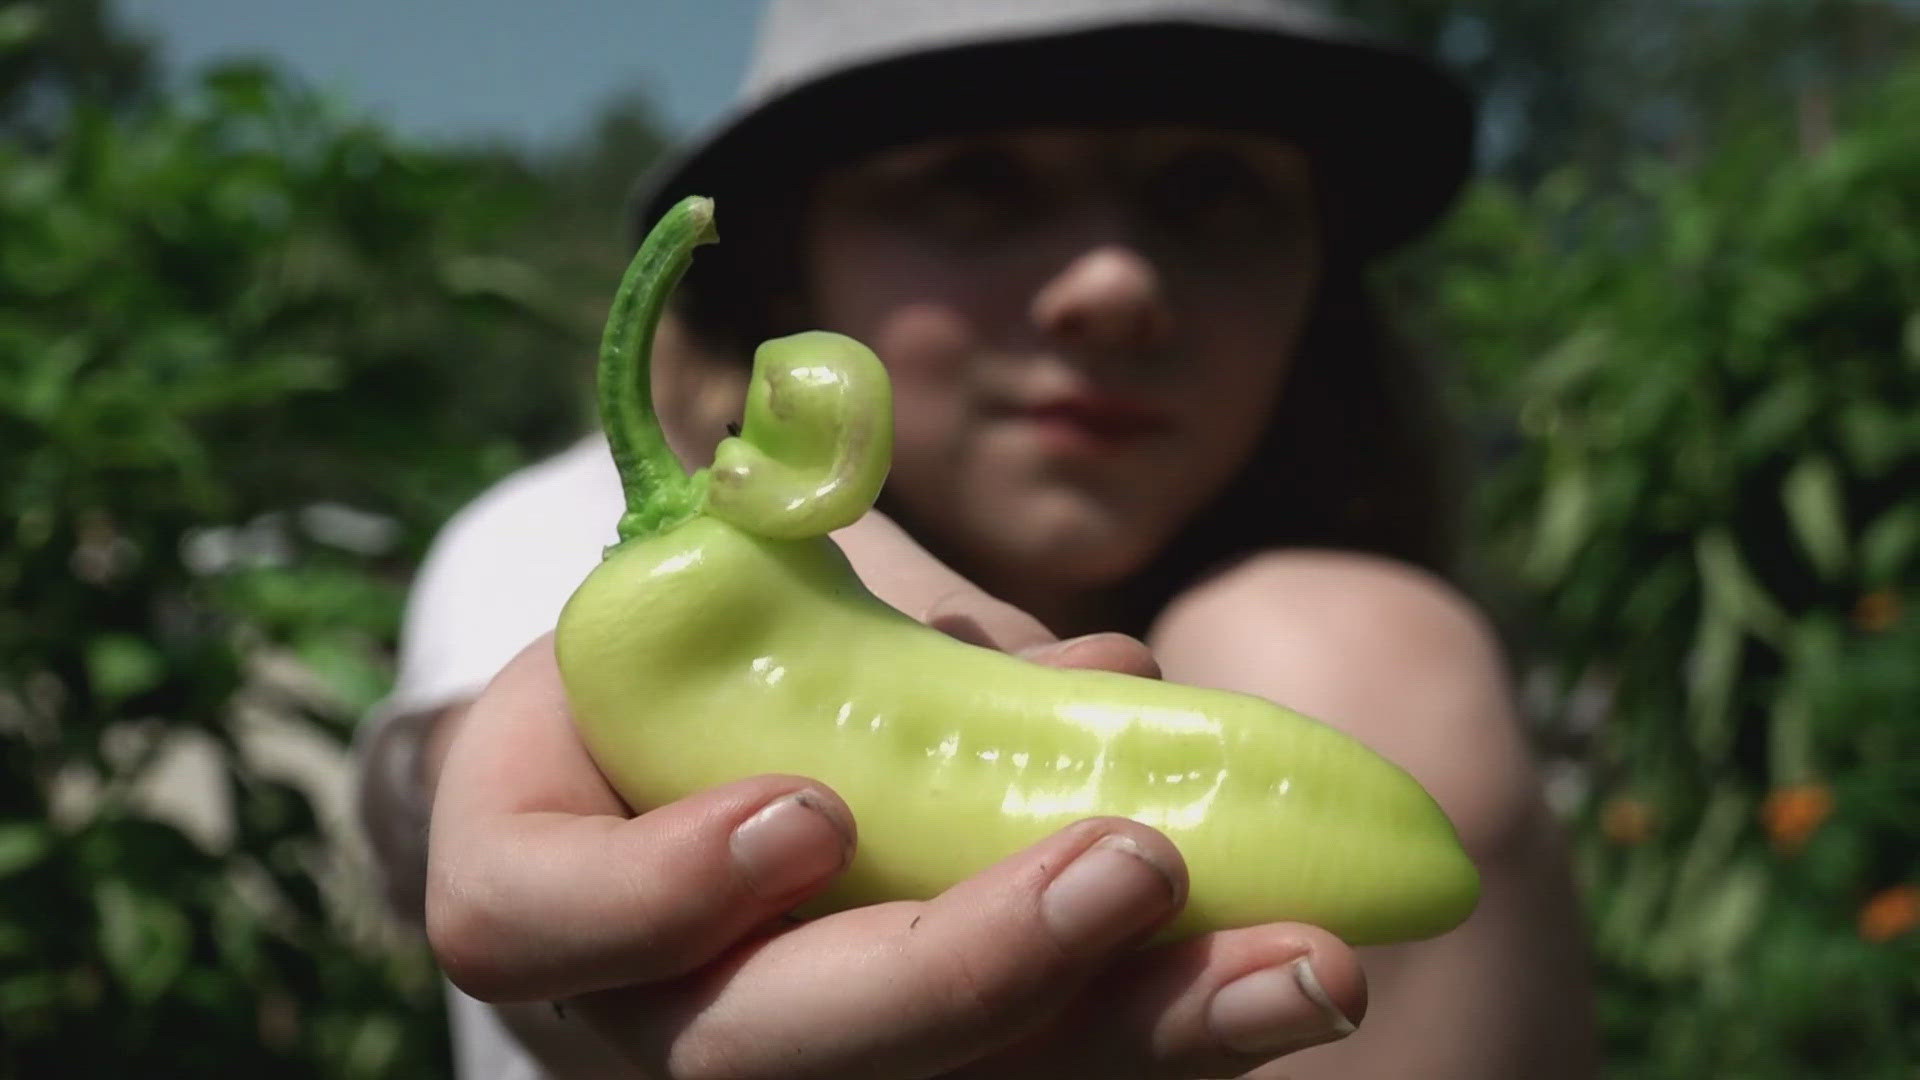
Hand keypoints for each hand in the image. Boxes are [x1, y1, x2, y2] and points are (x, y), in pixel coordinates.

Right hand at [424, 512, 1363, 1077]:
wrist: (693, 741)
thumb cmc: (694, 650)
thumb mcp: (716, 587)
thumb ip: (851, 601)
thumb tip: (1104, 679)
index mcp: (533, 871)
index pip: (529, 921)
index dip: (659, 890)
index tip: (815, 812)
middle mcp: (637, 1012)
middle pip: (765, 1061)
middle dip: (968, 973)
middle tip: (1140, 866)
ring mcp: (772, 1062)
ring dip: (1136, 1036)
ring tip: (1309, 965)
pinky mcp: (904, 1073)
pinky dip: (1166, 1025)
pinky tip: (1288, 966)